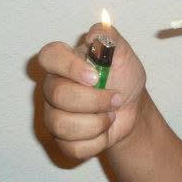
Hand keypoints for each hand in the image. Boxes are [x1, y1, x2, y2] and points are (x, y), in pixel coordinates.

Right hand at [37, 24, 146, 160]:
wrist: (132, 109)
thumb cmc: (123, 79)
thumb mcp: (124, 54)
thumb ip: (110, 37)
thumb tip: (94, 35)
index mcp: (64, 62)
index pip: (48, 56)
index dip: (69, 67)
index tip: (95, 76)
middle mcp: (53, 87)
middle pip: (58, 95)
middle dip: (95, 100)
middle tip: (115, 99)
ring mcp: (54, 114)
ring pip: (62, 124)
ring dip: (97, 123)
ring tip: (110, 115)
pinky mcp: (61, 139)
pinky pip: (72, 146)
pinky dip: (97, 141)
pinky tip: (104, 131)